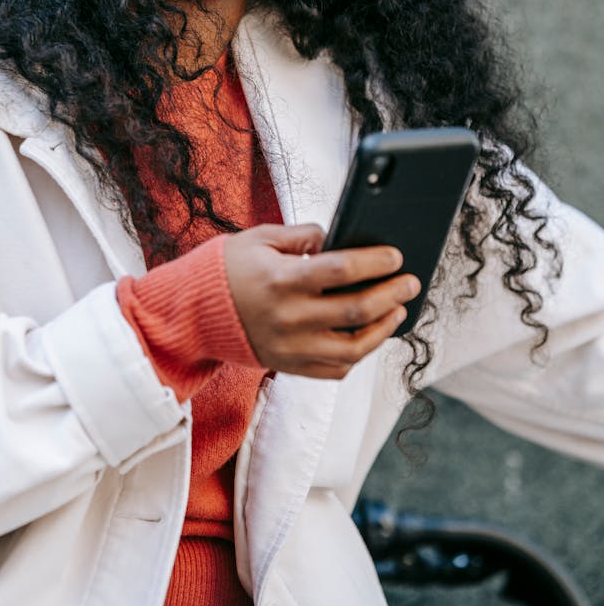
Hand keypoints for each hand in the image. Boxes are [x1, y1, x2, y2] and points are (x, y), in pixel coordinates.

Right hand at [223, 223, 419, 378]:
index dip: (374, 263)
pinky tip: (372, 334)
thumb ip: (301, 236)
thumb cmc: (229, 269)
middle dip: (392, 294)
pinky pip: (336, 369)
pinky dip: (360, 354)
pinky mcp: (289, 366)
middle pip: (355, 310)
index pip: (340, 270)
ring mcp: (290, 347)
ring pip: (353, 348)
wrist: (195, 314)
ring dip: (383, 328)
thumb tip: (336, 238)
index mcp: (280, 280)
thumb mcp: (260, 238)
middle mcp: (288, 318)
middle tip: (410, 282)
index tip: (395, 256)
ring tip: (398, 309)